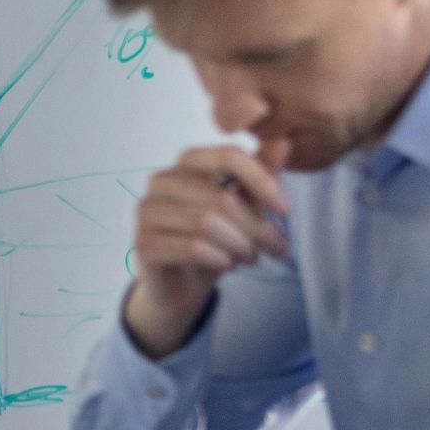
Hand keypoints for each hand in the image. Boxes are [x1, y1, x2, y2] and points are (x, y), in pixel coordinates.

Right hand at [124, 140, 291, 358]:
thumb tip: (283, 142)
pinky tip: (227, 265)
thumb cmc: (214, 241)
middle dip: (257, 227)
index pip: (227, 156)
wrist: (181, 286)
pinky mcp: (144, 242)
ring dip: (240, 245)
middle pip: (221, 197)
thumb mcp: (244, 208)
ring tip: (250, 257)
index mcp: (187, 163)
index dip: (262, 181)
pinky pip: (192, 247)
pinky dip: (219, 258)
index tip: (285, 210)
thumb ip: (260, 176)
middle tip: (276, 248)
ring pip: (207, 223)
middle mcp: (162, 181)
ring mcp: (148, 211)